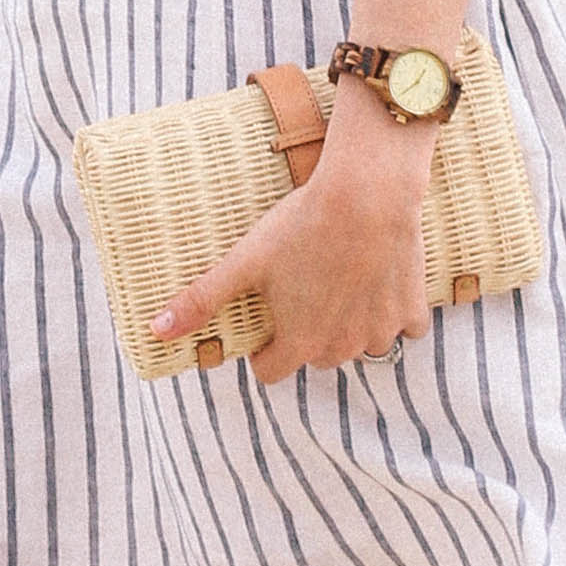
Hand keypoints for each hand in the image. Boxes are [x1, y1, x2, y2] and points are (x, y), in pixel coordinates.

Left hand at [153, 135, 434, 383]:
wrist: (367, 194)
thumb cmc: (300, 226)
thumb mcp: (243, 261)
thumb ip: (201, 300)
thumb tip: (154, 331)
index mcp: (299, 343)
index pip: (271, 371)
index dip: (263, 347)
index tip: (267, 317)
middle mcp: (341, 349)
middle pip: (316, 356)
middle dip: (309, 331)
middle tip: (304, 284)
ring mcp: (380, 332)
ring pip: (361, 343)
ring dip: (350, 323)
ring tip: (340, 277)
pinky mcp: (411, 311)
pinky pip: (402, 327)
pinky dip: (392, 311)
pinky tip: (379, 278)